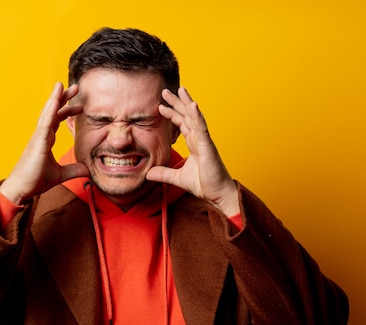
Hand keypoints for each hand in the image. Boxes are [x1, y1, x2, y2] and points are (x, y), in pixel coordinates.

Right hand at [0, 82, 89, 203]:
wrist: (21, 189)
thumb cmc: (35, 180)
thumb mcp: (60, 174)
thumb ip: (74, 170)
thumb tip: (88, 169)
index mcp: (46, 140)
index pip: (57, 120)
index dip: (67, 110)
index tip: (80, 104)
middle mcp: (41, 136)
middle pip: (53, 112)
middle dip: (63, 98)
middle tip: (75, 87)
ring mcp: (38, 138)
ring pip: (47, 113)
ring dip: (55, 98)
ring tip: (62, 85)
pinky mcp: (37, 143)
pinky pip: (44, 124)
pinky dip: (50, 112)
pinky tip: (55, 101)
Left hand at [147, 87, 239, 216]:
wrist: (218, 194)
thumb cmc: (204, 184)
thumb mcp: (177, 178)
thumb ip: (163, 173)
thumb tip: (148, 174)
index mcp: (193, 143)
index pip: (181, 124)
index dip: (172, 114)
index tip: (160, 106)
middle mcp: (199, 139)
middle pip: (187, 116)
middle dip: (176, 103)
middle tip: (165, 91)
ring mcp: (204, 141)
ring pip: (195, 117)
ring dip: (187, 102)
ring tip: (181, 89)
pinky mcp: (208, 146)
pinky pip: (202, 128)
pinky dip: (197, 116)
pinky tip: (193, 104)